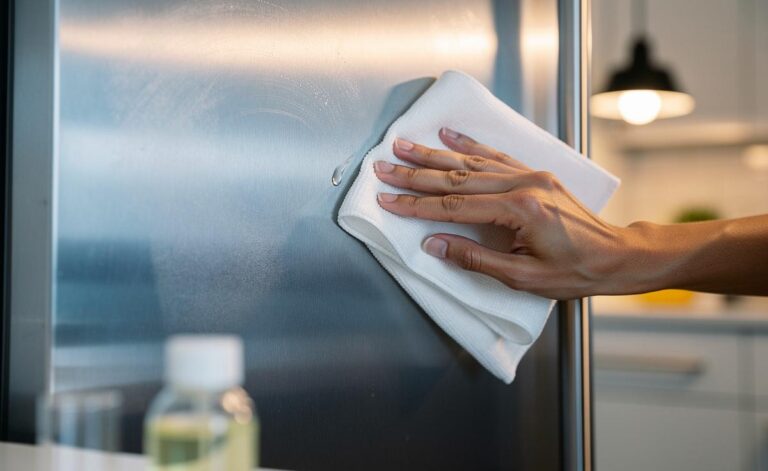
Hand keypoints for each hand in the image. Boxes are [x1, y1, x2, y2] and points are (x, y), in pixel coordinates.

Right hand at [373, 127, 630, 299]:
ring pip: (472, 162)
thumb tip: (434, 245)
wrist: (615, 256)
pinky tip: (449, 135)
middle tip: (384, 168)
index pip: (454, 206)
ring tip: (404, 145)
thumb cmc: (576, 272)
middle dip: (415, 174)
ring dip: (434, 154)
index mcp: (520, 210)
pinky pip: (496, 155)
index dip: (417, 206)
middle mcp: (524, 184)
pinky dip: (469, 144)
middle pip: (457, 177)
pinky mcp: (535, 173)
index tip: (388, 201)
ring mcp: (530, 175)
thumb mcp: (523, 277)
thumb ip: (475, 258)